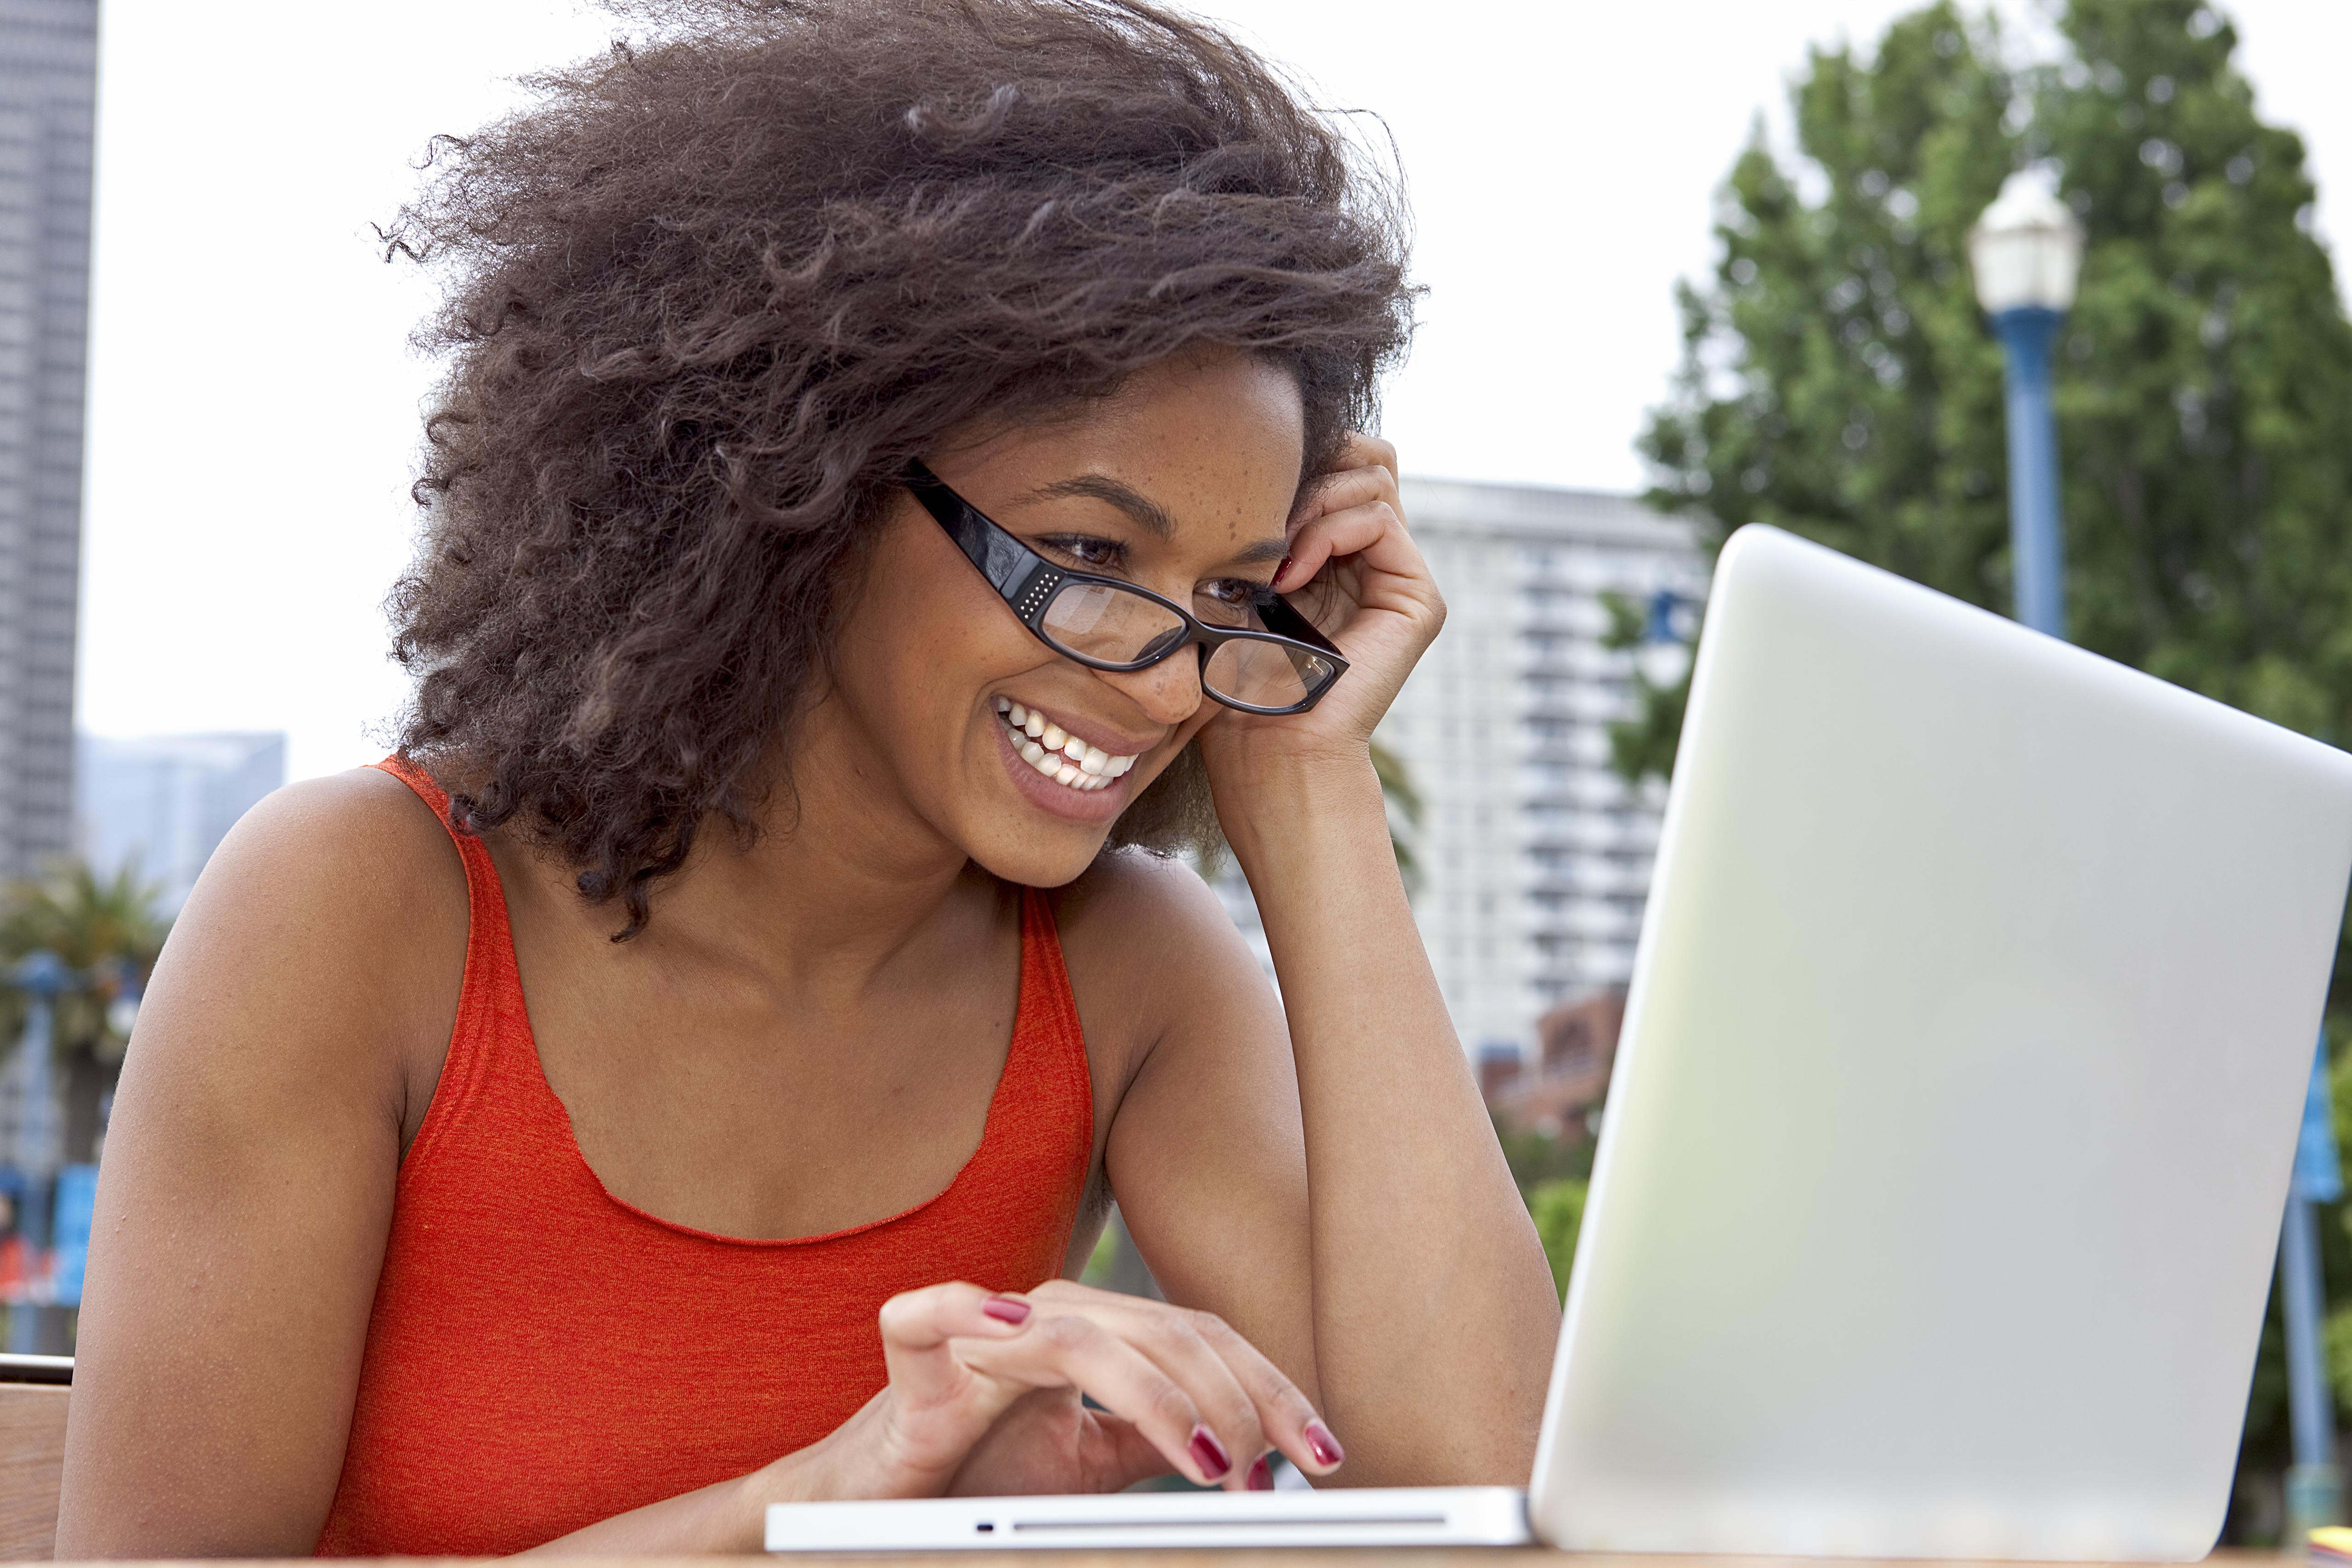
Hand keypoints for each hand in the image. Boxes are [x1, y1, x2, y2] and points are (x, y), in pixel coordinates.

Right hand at [811, 1279, 1343, 1498]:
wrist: (876, 1504)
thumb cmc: (981, 1477)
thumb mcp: (1091, 1466)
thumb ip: (1156, 1445)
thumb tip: (1250, 1459)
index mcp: (1101, 1332)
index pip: (1206, 1343)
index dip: (1272, 1393)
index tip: (1323, 1454)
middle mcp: (1053, 1315)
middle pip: (1166, 1333)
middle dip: (1237, 1400)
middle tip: (1271, 1473)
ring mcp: (985, 1330)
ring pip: (1084, 1334)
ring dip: (1156, 1397)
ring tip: (1206, 1458)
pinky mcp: (915, 1355)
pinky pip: (934, 1315)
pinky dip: (969, 1311)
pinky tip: (1013, 1328)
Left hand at [1196, 434, 1441, 782]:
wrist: (1261, 745)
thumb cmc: (1231, 671)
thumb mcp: (1236, 573)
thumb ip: (1264, 515)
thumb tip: (1261, 447)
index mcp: (1336, 550)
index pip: (1343, 458)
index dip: (1301, 455)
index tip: (1247, 492)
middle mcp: (1376, 558)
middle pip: (1367, 454)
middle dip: (1313, 463)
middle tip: (1264, 511)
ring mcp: (1401, 576)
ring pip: (1374, 475)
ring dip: (1312, 500)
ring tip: (1271, 554)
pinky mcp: (1417, 599)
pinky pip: (1379, 518)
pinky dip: (1327, 531)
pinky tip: (1288, 576)